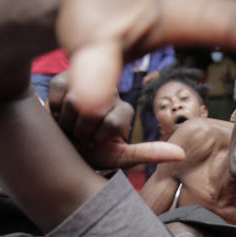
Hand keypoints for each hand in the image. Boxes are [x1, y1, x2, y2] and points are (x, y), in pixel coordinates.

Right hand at [48, 71, 184, 168]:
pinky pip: (60, 90)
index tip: (92, 146)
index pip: (115, 120)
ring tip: (68, 128)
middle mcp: (109, 92)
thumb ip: (149, 153)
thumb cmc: (89, 155)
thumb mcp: (119, 158)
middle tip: (78, 138)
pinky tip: (55, 116)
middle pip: (96, 109)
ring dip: (68, 121)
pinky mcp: (63, 78)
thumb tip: (182, 154)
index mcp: (123, 110)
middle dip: (83, 131)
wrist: (59, 150)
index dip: (99, 137)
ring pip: (76, 100)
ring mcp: (88, 82)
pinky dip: (54, 109)